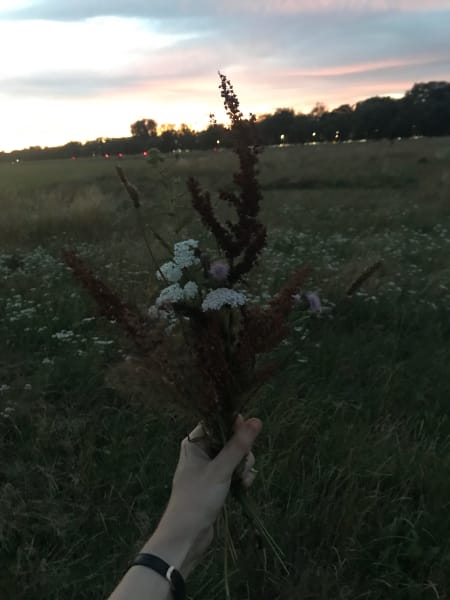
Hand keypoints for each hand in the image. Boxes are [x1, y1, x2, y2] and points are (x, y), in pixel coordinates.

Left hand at [145, 415, 261, 574]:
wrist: (187, 534)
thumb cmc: (198, 498)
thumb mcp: (220, 469)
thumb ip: (238, 445)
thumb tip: (256, 420)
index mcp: (195, 443)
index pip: (217, 422)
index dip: (234, 425)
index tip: (247, 433)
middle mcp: (201, 452)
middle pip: (230, 439)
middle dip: (242, 452)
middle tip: (242, 465)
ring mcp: (210, 467)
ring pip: (235, 456)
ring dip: (243, 466)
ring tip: (242, 480)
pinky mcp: (217, 482)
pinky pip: (235, 471)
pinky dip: (241, 477)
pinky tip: (244, 486)